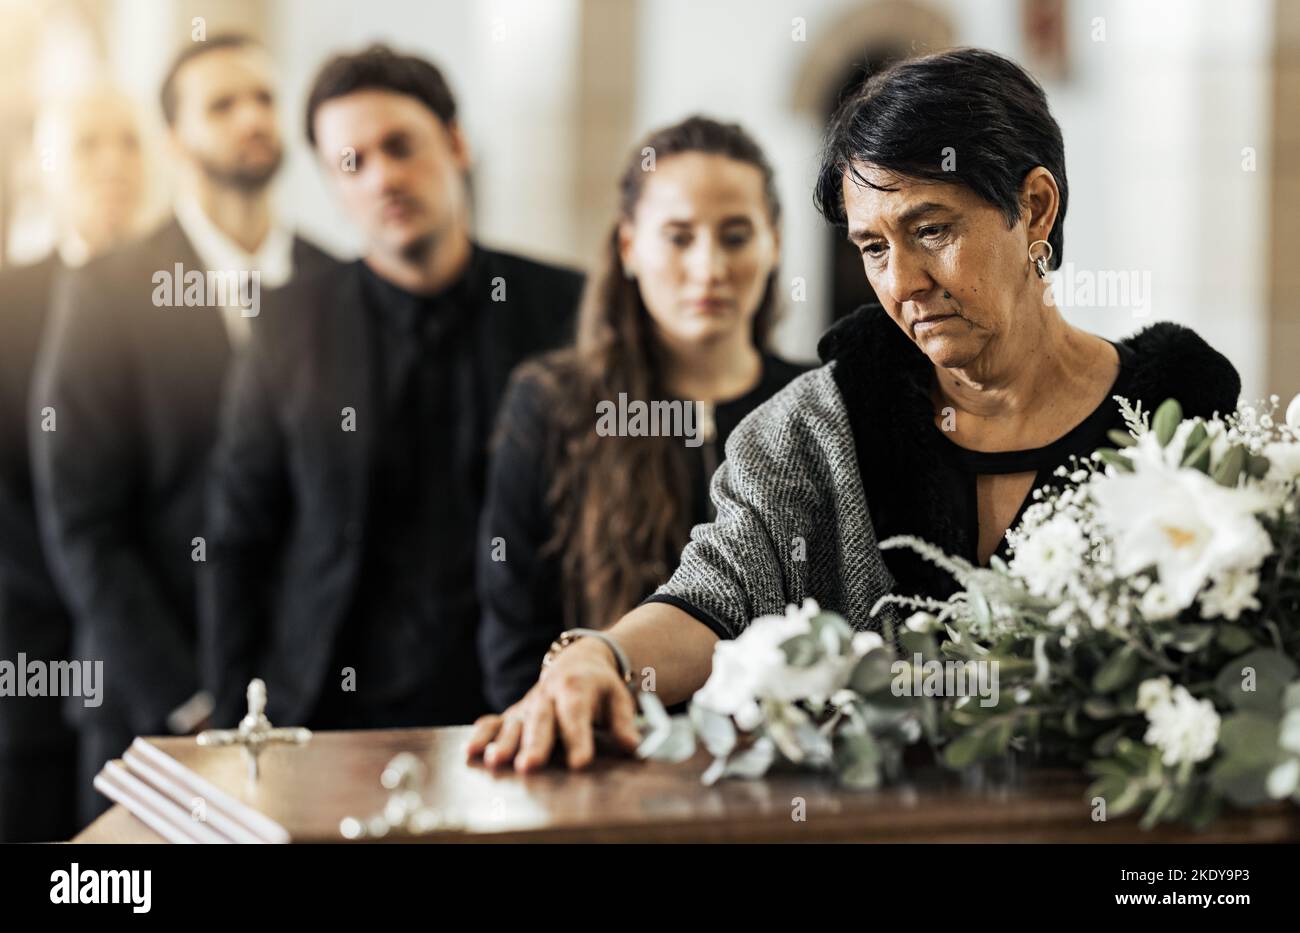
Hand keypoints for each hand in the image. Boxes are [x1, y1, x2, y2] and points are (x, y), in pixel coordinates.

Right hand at [467, 639, 640, 771]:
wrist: (578, 661)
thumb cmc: (600, 688)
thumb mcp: (618, 699)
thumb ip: (624, 724)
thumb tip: (632, 747)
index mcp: (576, 689)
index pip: (577, 716)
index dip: (578, 739)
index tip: (580, 763)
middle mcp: (548, 696)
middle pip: (541, 721)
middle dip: (534, 745)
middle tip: (530, 766)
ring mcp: (528, 705)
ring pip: (514, 724)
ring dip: (503, 744)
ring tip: (495, 762)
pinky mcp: (514, 714)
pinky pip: (493, 722)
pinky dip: (482, 735)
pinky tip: (471, 752)